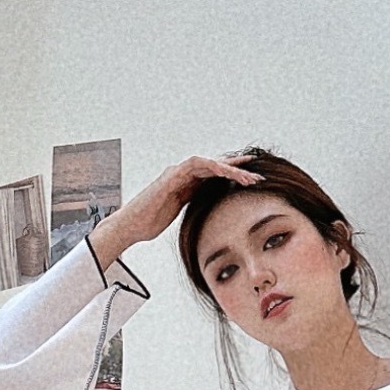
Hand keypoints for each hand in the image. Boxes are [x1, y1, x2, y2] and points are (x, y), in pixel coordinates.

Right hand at [110, 153, 262, 251]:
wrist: (132, 226)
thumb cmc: (151, 221)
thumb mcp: (180, 214)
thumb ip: (193, 206)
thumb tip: (212, 212)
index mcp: (186, 184)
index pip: (213, 176)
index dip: (233, 176)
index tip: (251, 181)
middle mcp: (182, 174)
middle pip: (214, 166)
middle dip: (237, 170)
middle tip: (257, 176)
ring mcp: (176, 173)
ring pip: (208, 163)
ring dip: (229, 168)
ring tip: (247, 177)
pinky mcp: (170, 177)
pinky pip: (194, 166)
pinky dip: (211, 166)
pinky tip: (226, 171)